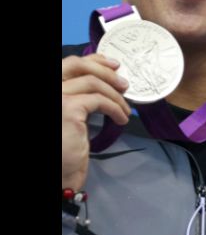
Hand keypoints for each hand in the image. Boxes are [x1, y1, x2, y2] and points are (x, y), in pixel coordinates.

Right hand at [62, 54, 130, 190]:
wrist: (60, 174)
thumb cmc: (66, 146)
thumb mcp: (74, 113)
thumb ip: (82, 94)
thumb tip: (109, 77)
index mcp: (52, 88)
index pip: (70, 63)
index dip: (94, 60)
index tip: (115, 65)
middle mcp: (50, 89)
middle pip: (77, 65)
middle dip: (106, 71)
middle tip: (125, 85)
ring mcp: (56, 97)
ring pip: (93, 83)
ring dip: (115, 95)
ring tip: (127, 110)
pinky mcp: (67, 109)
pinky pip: (99, 100)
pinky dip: (115, 108)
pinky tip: (122, 119)